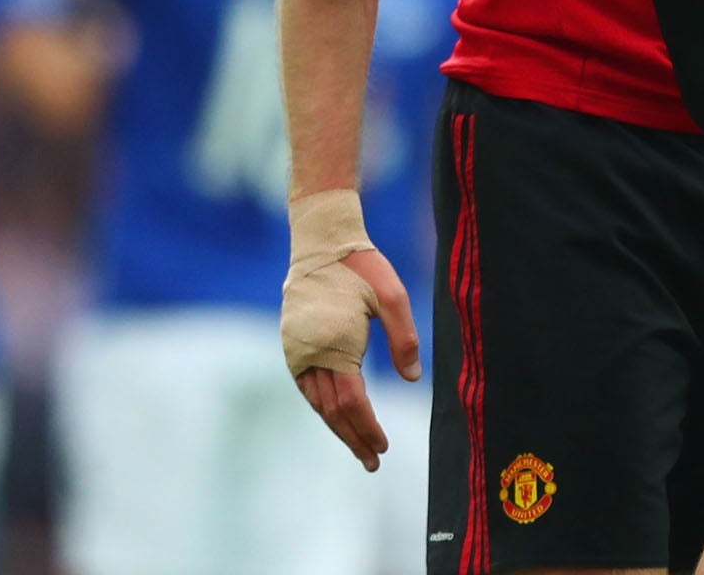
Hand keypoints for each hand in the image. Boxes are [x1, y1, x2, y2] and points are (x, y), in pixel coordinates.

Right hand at [287, 247, 421, 472]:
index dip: (367, 427)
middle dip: (353, 438)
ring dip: (337, 426)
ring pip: (317, 401)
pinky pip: (307, 386)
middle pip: (332, 410)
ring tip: (357, 446)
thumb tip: (412, 379)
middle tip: (372, 462)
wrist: (321, 241)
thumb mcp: (393, 295)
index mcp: (336, 344)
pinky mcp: (291, 342)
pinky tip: (337, 415)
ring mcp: (296, 349)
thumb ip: (404, 337)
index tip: (382, 446)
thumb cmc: (363, 266)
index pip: (351, 402)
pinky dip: (323, 405)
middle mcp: (310, 352)